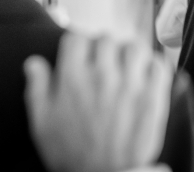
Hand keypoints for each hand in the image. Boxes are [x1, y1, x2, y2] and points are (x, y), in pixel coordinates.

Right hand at [24, 33, 172, 171]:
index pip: (76, 38)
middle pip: (106, 38)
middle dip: (102, 48)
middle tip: (103, 62)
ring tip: (127, 66)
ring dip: (129, 53)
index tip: (80, 52)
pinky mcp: (153, 96)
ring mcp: (130, 84)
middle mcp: (102, 76)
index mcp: (72, 79)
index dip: (77, 43)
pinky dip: (153, 65)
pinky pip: (159, 64)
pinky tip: (145, 76)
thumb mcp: (43, 125)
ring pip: (134, 46)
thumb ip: (37, 90)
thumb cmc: (73, 155)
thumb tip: (34, 62)